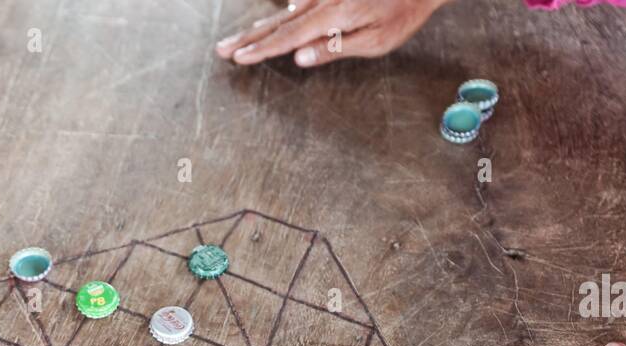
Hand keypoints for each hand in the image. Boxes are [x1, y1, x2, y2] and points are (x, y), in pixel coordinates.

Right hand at [216, 0, 450, 67]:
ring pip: (287, 10)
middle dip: (248, 37)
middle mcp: (323, 1)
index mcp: (332, 17)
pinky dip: (287, 11)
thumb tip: (299, 58)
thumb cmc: (403, 12)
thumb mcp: (377, 40)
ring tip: (239, 39)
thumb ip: (336, 48)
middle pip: (278, 22)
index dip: (261, 50)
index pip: (287, 37)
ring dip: (262, 26)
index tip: (239, 59)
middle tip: (222, 49)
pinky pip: (303, 1)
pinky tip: (280, 15)